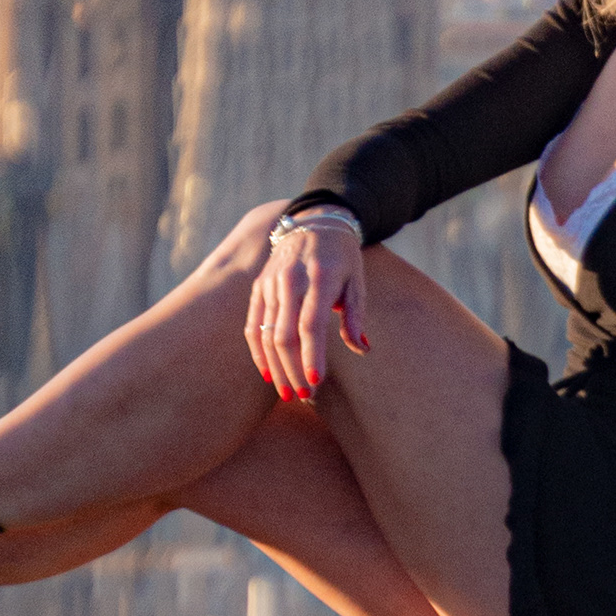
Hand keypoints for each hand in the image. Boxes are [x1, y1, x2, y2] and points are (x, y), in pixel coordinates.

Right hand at [245, 221, 367, 399]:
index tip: (315, 381)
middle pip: (284, 334)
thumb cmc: (342, 256)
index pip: (311, 324)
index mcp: (319, 278)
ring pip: (267, 333)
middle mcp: (290, 280)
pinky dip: (258, 351)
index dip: (311, 355)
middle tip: (302, 394)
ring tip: (287, 392)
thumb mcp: (357, 280)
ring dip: (276, 367)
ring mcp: (271, 283)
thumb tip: (362, 349)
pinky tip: (267, 373)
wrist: (315, 221)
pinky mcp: (259, 287)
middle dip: (292, 369)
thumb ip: (355, 315)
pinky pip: (253, 324)